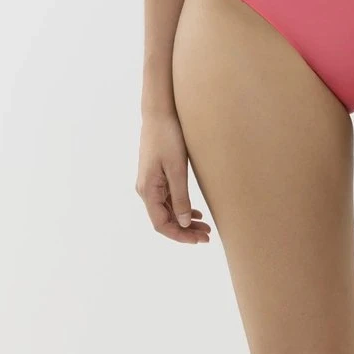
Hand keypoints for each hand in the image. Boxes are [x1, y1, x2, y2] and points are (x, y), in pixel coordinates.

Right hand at [135, 109, 211, 243]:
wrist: (159, 113)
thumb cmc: (168, 138)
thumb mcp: (177, 169)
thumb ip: (180, 197)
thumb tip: (183, 222)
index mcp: (148, 190)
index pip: (161, 224)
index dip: (180, 235)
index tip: (198, 240)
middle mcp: (146, 190)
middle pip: (164, 219)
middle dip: (185, 230)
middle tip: (207, 236)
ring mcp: (150, 183)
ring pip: (167, 210)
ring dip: (184, 220)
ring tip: (205, 227)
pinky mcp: (156, 176)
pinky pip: (168, 199)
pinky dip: (181, 208)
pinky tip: (195, 212)